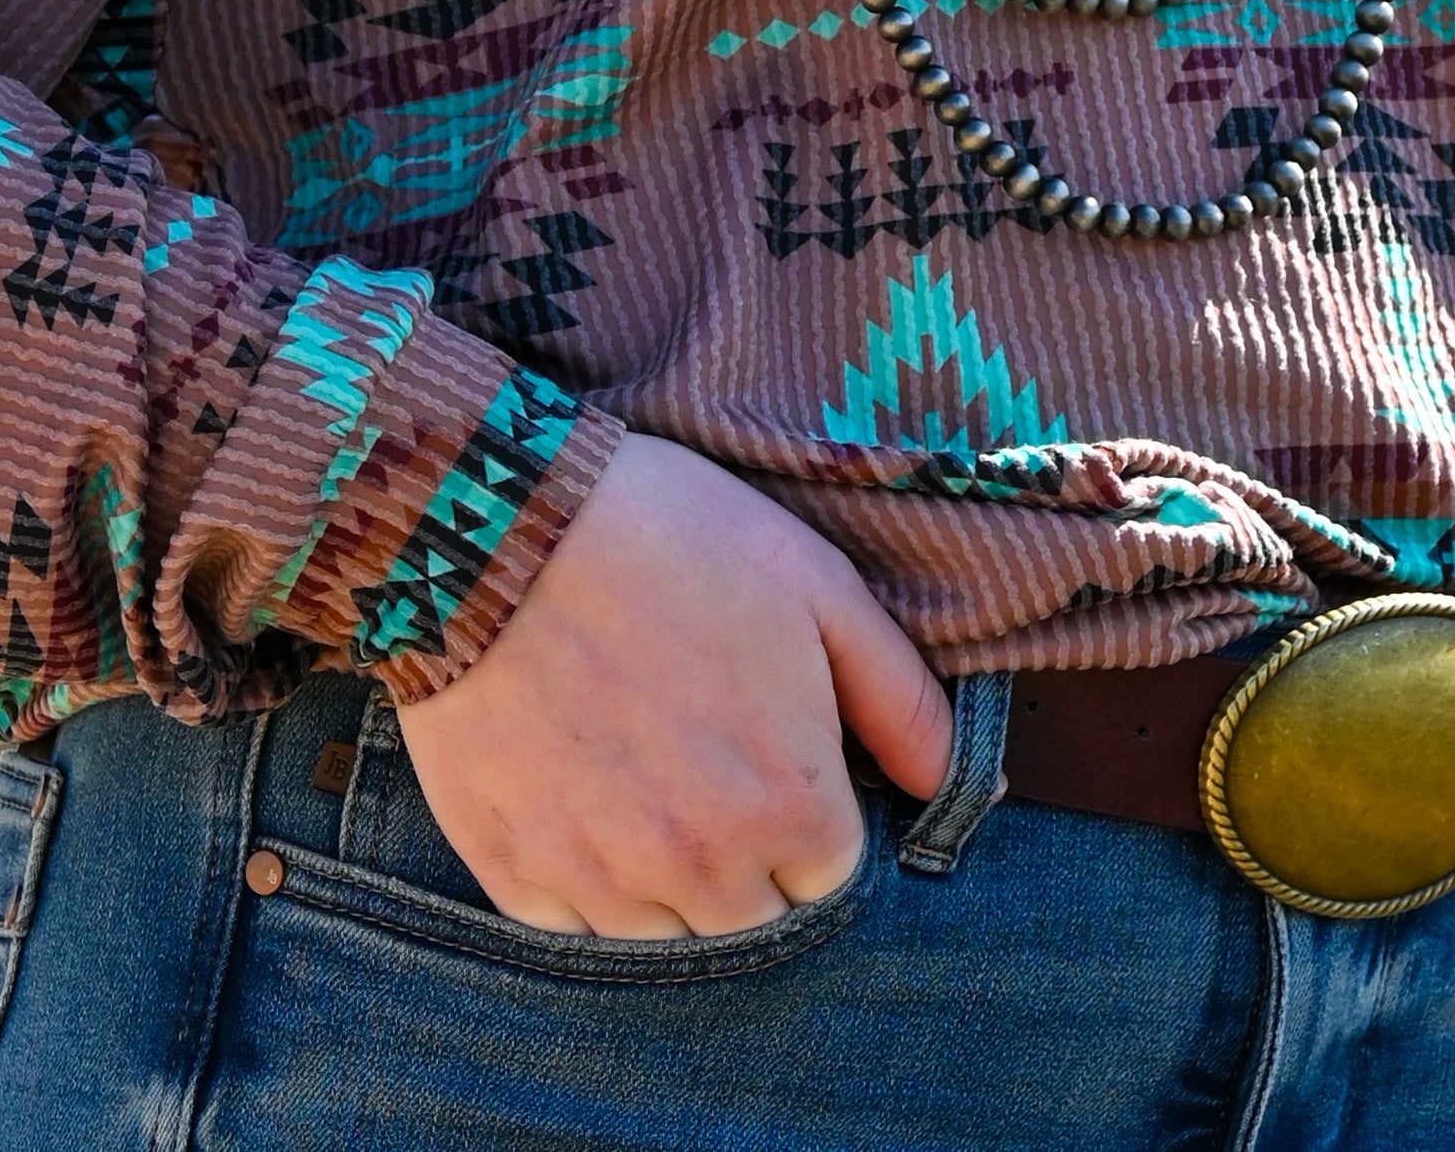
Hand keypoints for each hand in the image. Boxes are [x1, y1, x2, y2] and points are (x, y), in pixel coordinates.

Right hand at [394, 432, 952, 936]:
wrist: (498, 524)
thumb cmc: (668, 537)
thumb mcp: (815, 583)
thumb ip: (898, 695)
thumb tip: (956, 782)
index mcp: (787, 807)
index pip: (829, 874)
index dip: (809, 808)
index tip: (774, 747)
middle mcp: (699, 870)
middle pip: (750, 916)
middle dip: (745, 852)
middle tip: (704, 751)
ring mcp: (599, 881)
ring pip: (664, 931)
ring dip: (665, 872)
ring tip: (639, 763)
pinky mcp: (512, 874)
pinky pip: (571, 922)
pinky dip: (582, 875)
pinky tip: (576, 784)